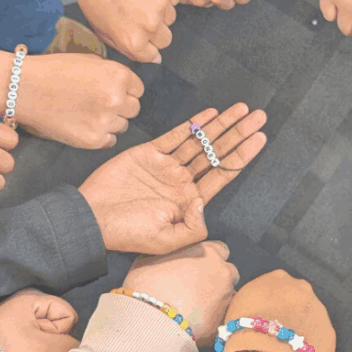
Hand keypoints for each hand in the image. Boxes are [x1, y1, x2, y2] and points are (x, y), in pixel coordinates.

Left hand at [0, 289, 78, 351]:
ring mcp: (17, 331)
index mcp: (30, 301)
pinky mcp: (12, 348)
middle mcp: (24, 312)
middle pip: (58, 329)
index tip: (48, 343)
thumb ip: (70, 345)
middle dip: (53, 346)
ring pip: (48, 344)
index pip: (67, 313)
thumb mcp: (44, 348)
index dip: (64, 331)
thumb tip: (80, 347)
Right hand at [16, 52, 143, 148]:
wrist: (24, 89)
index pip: (138, 89)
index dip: (125, 90)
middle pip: (133, 109)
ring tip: (87, 113)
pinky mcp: (93, 139)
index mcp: (118, 76)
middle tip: (98, 104)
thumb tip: (128, 85)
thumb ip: (112, 73)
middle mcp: (116, 98)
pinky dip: (101, 135)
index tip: (110, 91)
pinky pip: (110, 140)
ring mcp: (105, 121)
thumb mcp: (89, 60)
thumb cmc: (54, 71)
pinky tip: (84, 125)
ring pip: (122, 126)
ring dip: (110, 121)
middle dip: (120, 107)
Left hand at [36, 0, 179, 62]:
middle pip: (166, 39)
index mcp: (132, 41)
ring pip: (171, 17)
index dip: (146, 42)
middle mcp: (149, 26)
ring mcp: (160, 5)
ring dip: (160, 9)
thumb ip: (131, 49)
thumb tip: (158, 60)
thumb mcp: (104, 31)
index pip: (153, 54)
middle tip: (138, 12)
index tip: (138, 30)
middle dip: (155, 29)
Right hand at [78, 103, 267, 253]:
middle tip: (260, 117)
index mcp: (189, 201)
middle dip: (239, 134)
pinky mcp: (148, 154)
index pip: (223, 174)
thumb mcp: (166, 241)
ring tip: (242, 109)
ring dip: (221, 125)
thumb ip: (193, 226)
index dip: (242, 156)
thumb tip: (204, 200)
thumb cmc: (127, 235)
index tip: (260, 139)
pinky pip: (175, 136)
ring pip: (200, 141)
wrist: (92, 219)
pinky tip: (211, 114)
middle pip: (217, 153)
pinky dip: (193, 124)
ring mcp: (166, 166)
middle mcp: (182, 181)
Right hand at [123, 241, 238, 344]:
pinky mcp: (224, 319)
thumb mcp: (152, 258)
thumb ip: (172, 253)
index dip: (208, 258)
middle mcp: (223, 271)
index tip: (196, 266)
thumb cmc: (148, 284)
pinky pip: (222, 315)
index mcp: (208, 252)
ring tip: (195, 306)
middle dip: (216, 277)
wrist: (152, 319)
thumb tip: (171, 256)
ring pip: (226, 294)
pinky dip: (213, 316)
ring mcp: (227, 296)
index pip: (219, 249)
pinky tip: (197, 320)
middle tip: (196, 287)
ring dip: (215, 297)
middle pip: (227, 272)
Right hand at [221, 270, 335, 351]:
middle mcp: (303, 289)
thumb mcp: (240, 302)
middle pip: (299, 300)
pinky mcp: (329, 336)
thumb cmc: (243, 327)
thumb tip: (259, 306)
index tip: (266, 316)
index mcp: (278, 278)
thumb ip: (255, 298)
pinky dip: (310, 351)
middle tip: (278, 333)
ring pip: (312, 320)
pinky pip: (319, 343)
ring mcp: (320, 312)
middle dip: (291, 314)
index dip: (272, 302)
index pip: (277, 285)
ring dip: (303, 331)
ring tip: (287, 351)